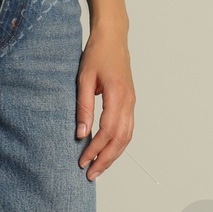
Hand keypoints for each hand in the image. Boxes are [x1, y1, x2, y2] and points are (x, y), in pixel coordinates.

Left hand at [75, 26, 134, 180]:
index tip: (83, 160)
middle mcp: (128, 101)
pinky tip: (108, 152)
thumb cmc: (97, 54)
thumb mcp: (83, 79)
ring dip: (113, 156)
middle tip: (91, 173)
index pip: (107, 130)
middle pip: (120, 139)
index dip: (95, 148)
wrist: (113, 38)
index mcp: (117, 94)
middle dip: (105, 159)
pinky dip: (119, 145)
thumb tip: (81, 134)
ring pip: (127, 137)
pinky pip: (128, 130)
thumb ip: (83, 107)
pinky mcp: (130, 103)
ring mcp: (132, 103)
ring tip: (99, 168)